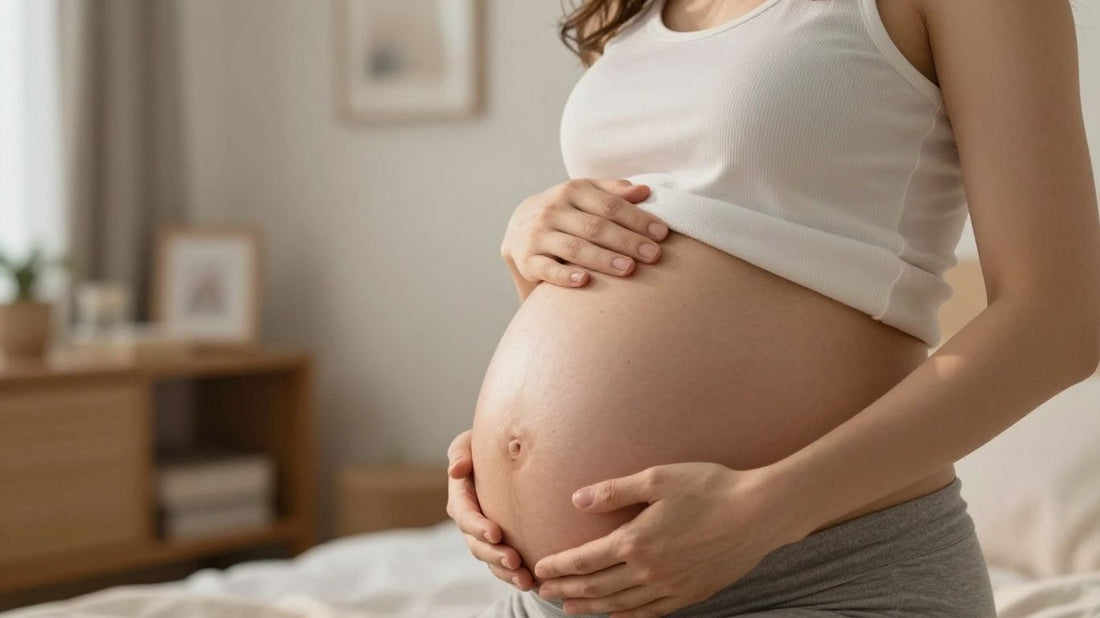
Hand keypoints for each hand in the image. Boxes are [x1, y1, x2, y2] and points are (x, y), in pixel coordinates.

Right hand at [446, 429, 535, 591]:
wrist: (508, 454)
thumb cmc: (485, 446)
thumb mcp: (470, 441)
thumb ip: (461, 452)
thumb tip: (456, 470)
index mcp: (461, 497)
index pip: (464, 515)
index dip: (477, 526)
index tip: (495, 533)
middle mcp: (470, 521)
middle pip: (477, 545)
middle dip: (494, 555)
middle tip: (514, 560)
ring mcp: (485, 536)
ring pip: (491, 560)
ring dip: (506, 572)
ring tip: (526, 581)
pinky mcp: (501, 545)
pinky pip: (505, 566)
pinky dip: (516, 576)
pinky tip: (534, 583)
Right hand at [501, 178, 668, 291]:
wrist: (516, 227)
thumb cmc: (564, 213)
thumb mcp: (584, 195)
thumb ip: (613, 193)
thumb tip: (645, 191)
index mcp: (572, 191)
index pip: (610, 205)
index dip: (637, 219)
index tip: (662, 234)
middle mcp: (553, 210)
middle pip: (595, 226)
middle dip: (627, 241)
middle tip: (654, 255)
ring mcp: (538, 235)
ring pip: (574, 247)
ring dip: (603, 258)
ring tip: (629, 269)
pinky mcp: (526, 260)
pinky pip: (546, 269)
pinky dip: (564, 275)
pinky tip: (584, 281)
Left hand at [531, 463, 803, 616]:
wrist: (759, 513)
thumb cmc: (709, 488)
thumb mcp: (658, 478)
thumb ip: (614, 491)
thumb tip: (576, 499)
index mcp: (636, 540)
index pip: (585, 560)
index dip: (560, 566)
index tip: (541, 569)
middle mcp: (649, 570)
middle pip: (596, 587)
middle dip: (567, 589)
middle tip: (544, 591)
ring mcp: (670, 587)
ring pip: (619, 605)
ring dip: (590, 606)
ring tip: (569, 607)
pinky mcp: (691, 594)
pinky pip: (650, 613)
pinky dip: (626, 617)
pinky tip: (616, 615)